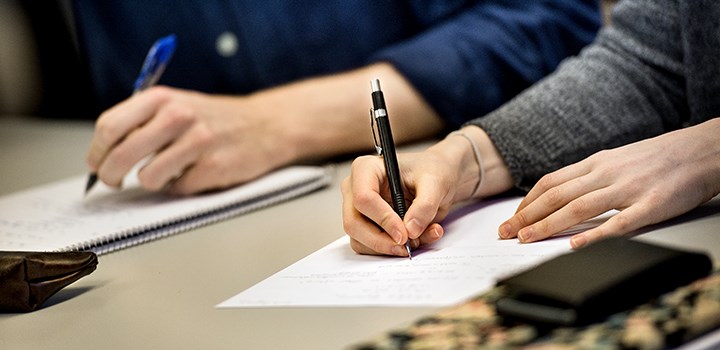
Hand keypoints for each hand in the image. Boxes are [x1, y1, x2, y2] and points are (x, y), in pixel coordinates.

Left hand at [86, 86, 291, 193]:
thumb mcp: (176, 105)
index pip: (110, 127)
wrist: (265, 125)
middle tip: (114, 182)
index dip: (97, 151)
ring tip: (166, 174)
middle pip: (122, 155)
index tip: (97, 164)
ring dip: (152, 182)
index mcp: (161, 98)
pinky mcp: (214, 167)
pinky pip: (179, 189)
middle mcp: (178, 116)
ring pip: (149, 178)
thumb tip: (104, 154)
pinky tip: (195, 173)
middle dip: (111, 176)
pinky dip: (181, 187)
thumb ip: (141, 122)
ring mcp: (198, 142)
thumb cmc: (215, 119)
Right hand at [342, 127, 513, 255]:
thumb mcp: (438, 182)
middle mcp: (357, 189)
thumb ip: (424, 204)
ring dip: (390, 247)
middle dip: (381, 241)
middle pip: (354, 224)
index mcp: (366, 169)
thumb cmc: (439, 168)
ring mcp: (361, 208)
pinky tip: (420, 239)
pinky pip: (374, 245)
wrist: (447, 174)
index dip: (383, 220)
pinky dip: (395, 248)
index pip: (363, 199)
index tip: (405, 234)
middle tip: (409, 249)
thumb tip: (412, 230)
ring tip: (423, 238)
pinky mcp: (372, 223)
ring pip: (361, 240)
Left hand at [499, 118, 719, 247]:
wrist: (704, 149)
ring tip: (526, 240)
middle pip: (556, 196)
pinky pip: (618, 222)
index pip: (550, 182)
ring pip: (578, 208)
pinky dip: (594, 234)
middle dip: (526, 216)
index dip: (526, 202)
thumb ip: (590, 177)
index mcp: (596, 163)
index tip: (511, 218)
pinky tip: (575, 245)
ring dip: (547, 225)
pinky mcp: (651, 205)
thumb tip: (560, 195)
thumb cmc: (660, 157)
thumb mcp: (617, 160)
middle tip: (505, 233)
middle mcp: (606, 174)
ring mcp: (628, 189)